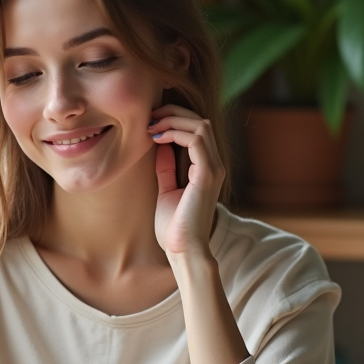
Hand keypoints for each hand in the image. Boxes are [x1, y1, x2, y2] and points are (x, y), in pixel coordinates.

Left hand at [148, 104, 225, 256]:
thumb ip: (166, 168)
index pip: (198, 129)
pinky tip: (157, 138)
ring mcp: (214, 169)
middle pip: (200, 121)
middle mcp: (215, 165)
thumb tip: (159, 145)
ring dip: (173, 120)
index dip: (175, 119)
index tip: (150, 123)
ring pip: (200, 125)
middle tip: (149, 117)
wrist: (183, 250)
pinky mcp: (207, 175)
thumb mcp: (166, 190)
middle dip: (173, 113)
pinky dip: (176, 132)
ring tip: (151, 126)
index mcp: (207, 168)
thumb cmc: (174, 227)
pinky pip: (196, 140)